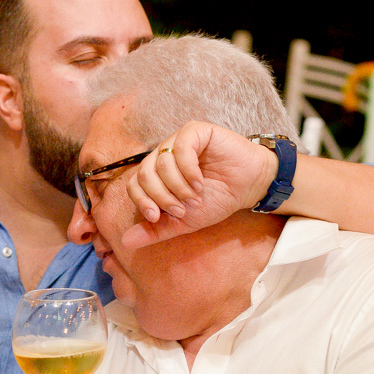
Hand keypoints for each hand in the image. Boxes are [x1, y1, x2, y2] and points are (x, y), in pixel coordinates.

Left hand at [123, 121, 276, 247]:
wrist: (248, 188)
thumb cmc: (216, 200)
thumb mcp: (183, 222)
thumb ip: (155, 230)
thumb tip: (125, 242)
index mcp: (157, 173)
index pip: (134, 184)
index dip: (142, 202)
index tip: (157, 217)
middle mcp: (164, 154)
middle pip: (144, 174)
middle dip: (162, 197)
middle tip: (182, 209)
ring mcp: (178, 140)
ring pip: (161, 163)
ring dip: (178, 187)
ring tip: (195, 197)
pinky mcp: (196, 131)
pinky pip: (181, 148)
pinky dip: (188, 170)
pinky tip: (200, 183)